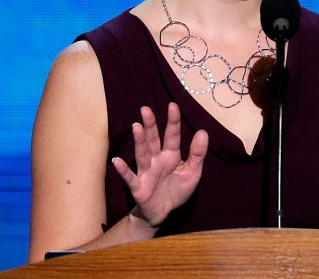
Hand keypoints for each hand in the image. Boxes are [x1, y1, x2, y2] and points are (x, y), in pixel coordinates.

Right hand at [111, 102, 207, 228]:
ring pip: (142, 153)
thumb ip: (197, 154)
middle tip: (146, 109)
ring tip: (136, 126)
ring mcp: (146, 172)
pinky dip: (123, 170)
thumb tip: (203, 131)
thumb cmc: (176, 189)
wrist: (162, 213)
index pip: (172, 135)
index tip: (173, 105)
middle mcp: (157, 160)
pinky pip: (130, 177)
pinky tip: (116, 160)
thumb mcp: (192, 172)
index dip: (173, 121)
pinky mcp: (138, 187)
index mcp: (171, 155)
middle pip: (153, 140)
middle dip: (150, 125)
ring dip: (139, 141)